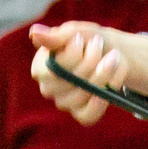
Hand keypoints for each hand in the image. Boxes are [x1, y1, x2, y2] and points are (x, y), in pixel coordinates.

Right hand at [26, 22, 147, 126]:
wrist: (112, 52)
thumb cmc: (88, 40)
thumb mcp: (75, 32)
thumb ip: (56, 37)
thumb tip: (34, 33)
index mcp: (41, 65)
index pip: (51, 69)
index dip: (71, 55)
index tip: (82, 39)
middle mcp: (48, 86)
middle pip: (68, 82)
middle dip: (90, 61)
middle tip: (100, 44)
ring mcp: (64, 101)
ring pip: (80, 97)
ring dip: (101, 76)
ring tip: (113, 57)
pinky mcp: (80, 113)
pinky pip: (87, 116)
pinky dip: (100, 102)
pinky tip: (108, 89)